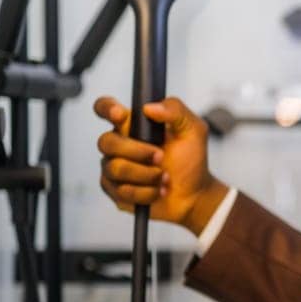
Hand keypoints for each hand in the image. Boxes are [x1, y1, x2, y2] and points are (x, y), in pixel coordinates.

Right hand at [94, 95, 226, 233]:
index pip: (106, 108)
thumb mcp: (193, 130)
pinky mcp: (115, 191)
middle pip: (106, 142)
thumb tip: (149, 107)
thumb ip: (175, 110)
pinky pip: (121, 191)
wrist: (194, 194)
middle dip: (137, 151)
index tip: (120, 115)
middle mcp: (119, 144)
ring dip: (146, 174)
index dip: (106, 108)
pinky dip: (146, 192)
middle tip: (161, 157)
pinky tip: (158, 190)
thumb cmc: (190, 160)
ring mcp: (114, 168)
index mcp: (133, 124)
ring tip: (164, 177)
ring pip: (115, 168)